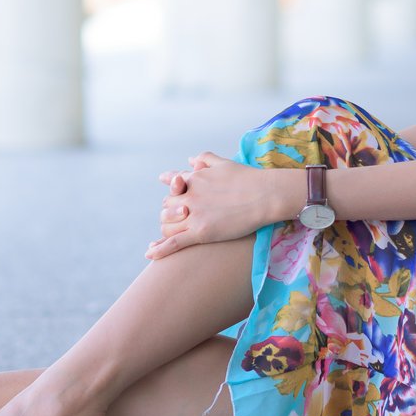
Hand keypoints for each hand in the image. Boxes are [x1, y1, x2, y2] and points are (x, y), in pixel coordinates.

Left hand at [147, 151, 274, 259]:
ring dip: (168, 230)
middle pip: (166, 208)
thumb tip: (190, 159)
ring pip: (167, 225)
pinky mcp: (201, 232)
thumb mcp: (223, 163)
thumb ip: (204, 159)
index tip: (177, 202)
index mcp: (194, 179)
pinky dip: (159, 249)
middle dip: (171, 214)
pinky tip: (149, 255)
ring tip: (177, 235)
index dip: (174, 195)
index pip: (173, 188)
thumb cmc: (249, 178)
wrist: (266, 195)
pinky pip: (174, 242)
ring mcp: (194, 215)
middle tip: (183, 221)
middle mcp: (190, 196)